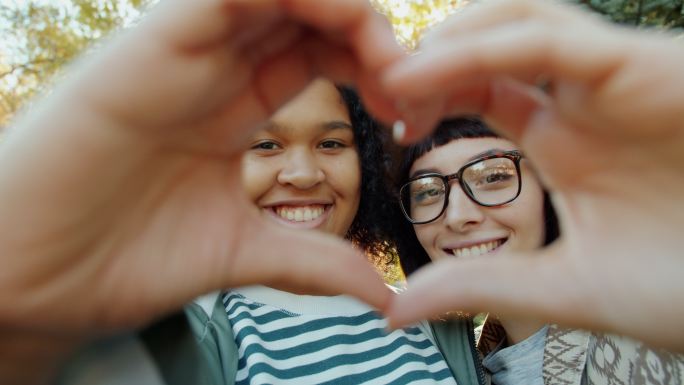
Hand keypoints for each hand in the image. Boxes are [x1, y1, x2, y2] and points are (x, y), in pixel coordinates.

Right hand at [0, 0, 402, 358]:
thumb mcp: (241, 253)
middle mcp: (211, 67)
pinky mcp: (147, 46)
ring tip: (382, 53)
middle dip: (369, 32)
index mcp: (234, 105)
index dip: (375, 66)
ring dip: (337, 6)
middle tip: (409, 83)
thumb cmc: (124, 258)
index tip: (410, 113)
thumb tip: (381, 294)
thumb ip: (311, 261)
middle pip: (306, 11)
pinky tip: (330, 15)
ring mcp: (180, 52)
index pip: (318, 49)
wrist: (34, 280)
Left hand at [381, 0, 683, 350]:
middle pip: (492, 41)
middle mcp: (582, 101)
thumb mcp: (562, 287)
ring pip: (520, 19)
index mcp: (562, 140)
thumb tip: (394, 309)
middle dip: (431, 56)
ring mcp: (611, 80)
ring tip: (400, 74)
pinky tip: (438, 68)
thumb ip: (480, 286)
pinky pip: (555, 37)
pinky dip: (493, 44)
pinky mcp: (644, 66)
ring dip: (454, 36)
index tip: (393, 123)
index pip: (481, 87)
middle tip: (382, 88)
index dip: (429, 93)